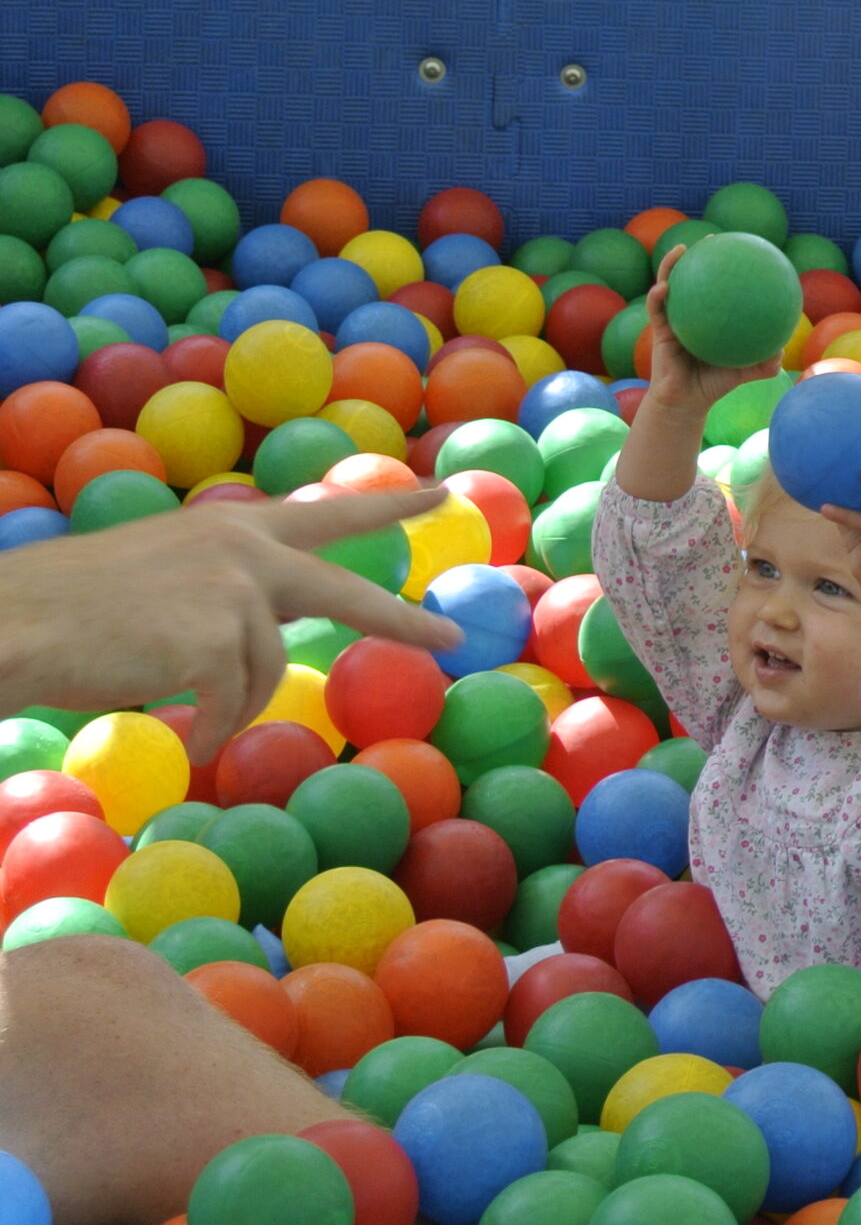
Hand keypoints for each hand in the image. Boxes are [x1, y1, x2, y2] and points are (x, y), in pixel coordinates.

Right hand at [0, 488, 465, 763]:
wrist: (13, 621)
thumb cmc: (74, 609)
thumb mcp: (167, 573)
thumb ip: (227, 584)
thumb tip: (272, 622)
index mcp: (232, 531)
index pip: (326, 510)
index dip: (388, 504)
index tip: (443, 491)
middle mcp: (243, 550)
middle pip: (343, 591)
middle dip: (402, 619)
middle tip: (453, 638)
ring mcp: (232, 590)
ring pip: (266, 669)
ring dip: (229, 700)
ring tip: (182, 705)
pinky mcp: (214, 637)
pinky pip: (234, 702)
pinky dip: (211, 728)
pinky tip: (185, 733)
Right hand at [643, 244, 779, 417]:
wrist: (686, 403)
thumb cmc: (714, 385)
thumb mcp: (742, 373)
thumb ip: (762, 364)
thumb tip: (782, 350)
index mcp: (709, 320)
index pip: (717, 290)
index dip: (725, 271)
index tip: (738, 252)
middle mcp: (690, 315)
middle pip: (692, 279)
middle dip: (699, 256)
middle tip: (711, 239)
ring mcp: (673, 321)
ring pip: (667, 286)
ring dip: (670, 265)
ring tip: (680, 250)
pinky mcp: (659, 331)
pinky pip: (656, 310)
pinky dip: (657, 296)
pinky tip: (664, 287)